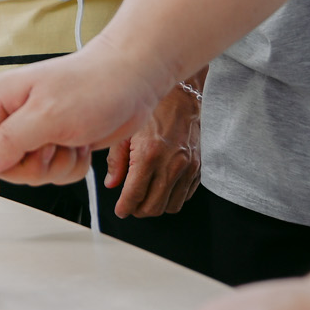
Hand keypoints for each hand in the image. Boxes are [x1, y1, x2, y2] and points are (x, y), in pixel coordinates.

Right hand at [0, 39, 170, 197]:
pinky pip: (53, 173)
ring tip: (70, 140)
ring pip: (28, 171)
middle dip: (28, 166)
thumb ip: (10, 139)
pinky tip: (80, 144)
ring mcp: (35, 131)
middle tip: (49, 147)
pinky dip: (70, 166)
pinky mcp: (56, 143)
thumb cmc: (93, 85)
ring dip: (54, 165)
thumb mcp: (47, 115)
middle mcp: (13, 115)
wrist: (133, 80)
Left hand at [103, 78, 200, 218]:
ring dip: (156, 206)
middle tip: (130, 205)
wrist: (181, 98)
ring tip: (145, 197)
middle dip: (138, 210)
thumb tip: (111, 184)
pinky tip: (161, 188)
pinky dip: (172, 198)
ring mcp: (187, 168)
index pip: (135, 194)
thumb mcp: (126, 132)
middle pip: (153, 206)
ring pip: (171, 206)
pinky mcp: (197, 168)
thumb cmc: (152, 111)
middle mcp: (170, 164)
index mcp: (149, 155)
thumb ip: (117, 161)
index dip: (125, 208)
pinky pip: (185, 196)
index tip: (120, 211)